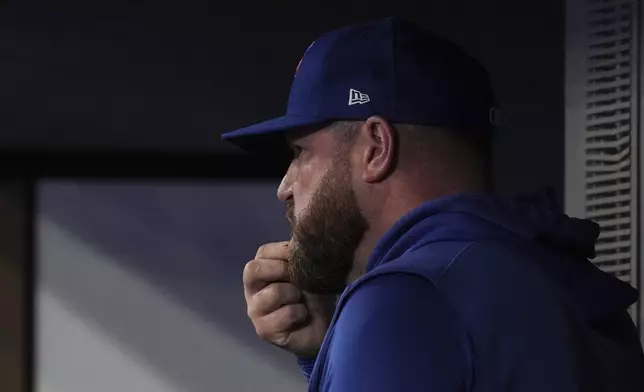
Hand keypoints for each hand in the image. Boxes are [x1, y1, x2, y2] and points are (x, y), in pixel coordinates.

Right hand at [243, 241, 335, 358]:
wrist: (322, 326)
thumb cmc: (312, 295)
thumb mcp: (307, 271)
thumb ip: (298, 254)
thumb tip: (300, 234)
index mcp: (260, 273)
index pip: (263, 253)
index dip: (284, 253)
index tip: (302, 260)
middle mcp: (252, 291)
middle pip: (253, 270)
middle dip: (282, 270)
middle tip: (299, 280)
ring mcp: (255, 312)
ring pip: (274, 292)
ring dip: (294, 294)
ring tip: (301, 301)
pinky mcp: (264, 330)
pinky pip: (285, 313)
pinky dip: (300, 313)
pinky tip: (302, 316)